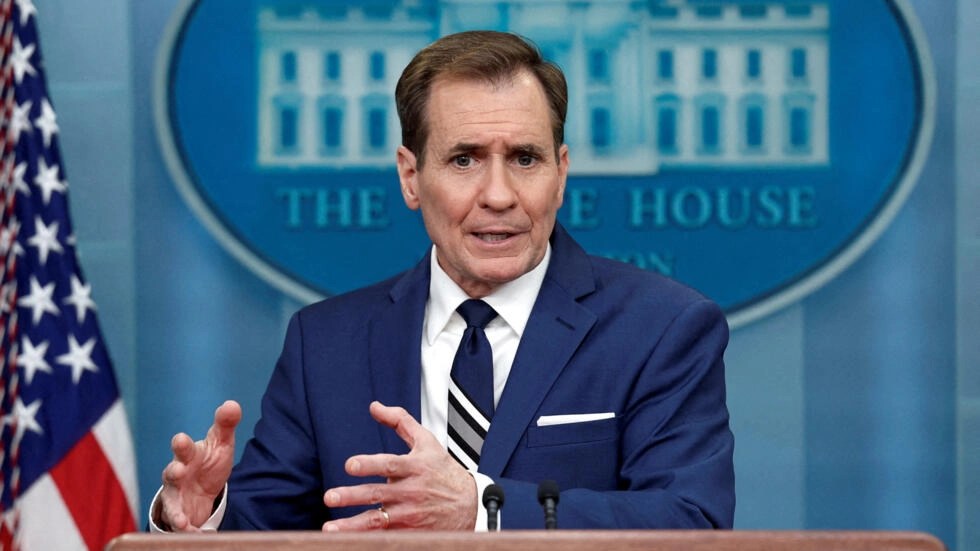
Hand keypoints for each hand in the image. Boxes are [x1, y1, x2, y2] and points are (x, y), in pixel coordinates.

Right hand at [157, 400, 241, 530]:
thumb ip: (225, 424)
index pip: (183, 446)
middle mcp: (177, 472)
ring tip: (182, 520)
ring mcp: (175, 494)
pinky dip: (183, 527)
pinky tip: (189, 532)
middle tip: (177, 470)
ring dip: (175, 509)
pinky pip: (177, 521)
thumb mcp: (220, 443)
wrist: (202, 486)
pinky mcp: (178, 512)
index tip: (181, 439)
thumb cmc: (209, 460)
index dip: (182, 443)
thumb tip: (232, 404)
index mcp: (189, 454)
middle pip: (171, 471)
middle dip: (173, 470)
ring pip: (171, 501)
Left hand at [322, 401, 476, 530]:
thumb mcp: (427, 441)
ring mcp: (410, 514)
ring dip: (352, 526)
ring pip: (377, 521)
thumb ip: (400, 421)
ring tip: (329, 529)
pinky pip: (385, 537)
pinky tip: (346, 542)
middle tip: (330, 497)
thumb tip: (374, 406)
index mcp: (415, 467)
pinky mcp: (410, 532)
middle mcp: (411, 491)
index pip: (390, 465)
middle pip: (378, 494)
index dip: (369, 464)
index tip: (350, 465)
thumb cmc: (442, 469)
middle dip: (352, 496)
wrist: (470, 504)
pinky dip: (367, 540)